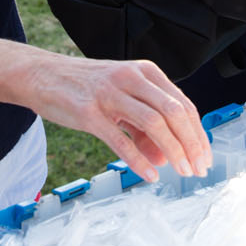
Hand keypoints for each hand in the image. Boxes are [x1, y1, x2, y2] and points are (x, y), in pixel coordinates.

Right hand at [20, 54, 210, 183]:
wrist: (41, 75)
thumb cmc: (85, 87)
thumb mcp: (121, 97)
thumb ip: (144, 124)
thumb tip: (167, 157)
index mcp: (144, 71)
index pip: (183, 103)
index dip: (198, 133)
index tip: (204, 157)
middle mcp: (130, 78)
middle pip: (174, 112)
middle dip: (191, 144)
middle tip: (198, 169)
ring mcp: (110, 94)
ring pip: (153, 123)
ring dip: (173, 151)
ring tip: (181, 172)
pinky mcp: (89, 112)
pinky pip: (121, 140)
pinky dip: (139, 160)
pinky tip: (150, 174)